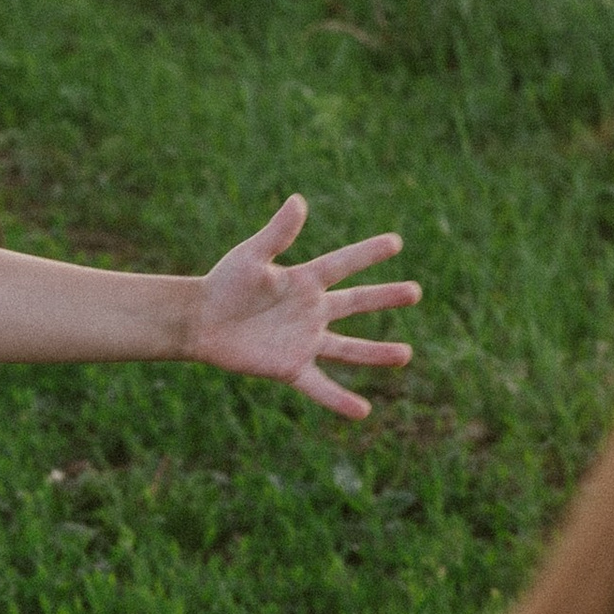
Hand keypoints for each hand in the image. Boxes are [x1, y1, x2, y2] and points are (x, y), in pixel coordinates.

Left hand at [191, 194, 416, 418]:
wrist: (198, 320)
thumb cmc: (223, 283)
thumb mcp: (251, 256)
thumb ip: (278, 233)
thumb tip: (299, 201)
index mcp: (303, 281)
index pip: (343, 264)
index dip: (368, 253)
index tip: (396, 242)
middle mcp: (310, 310)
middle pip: (355, 303)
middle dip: (385, 297)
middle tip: (416, 292)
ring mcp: (303, 340)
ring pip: (348, 348)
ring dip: (376, 353)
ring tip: (406, 355)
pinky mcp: (290, 366)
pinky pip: (320, 386)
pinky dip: (339, 400)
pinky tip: (363, 412)